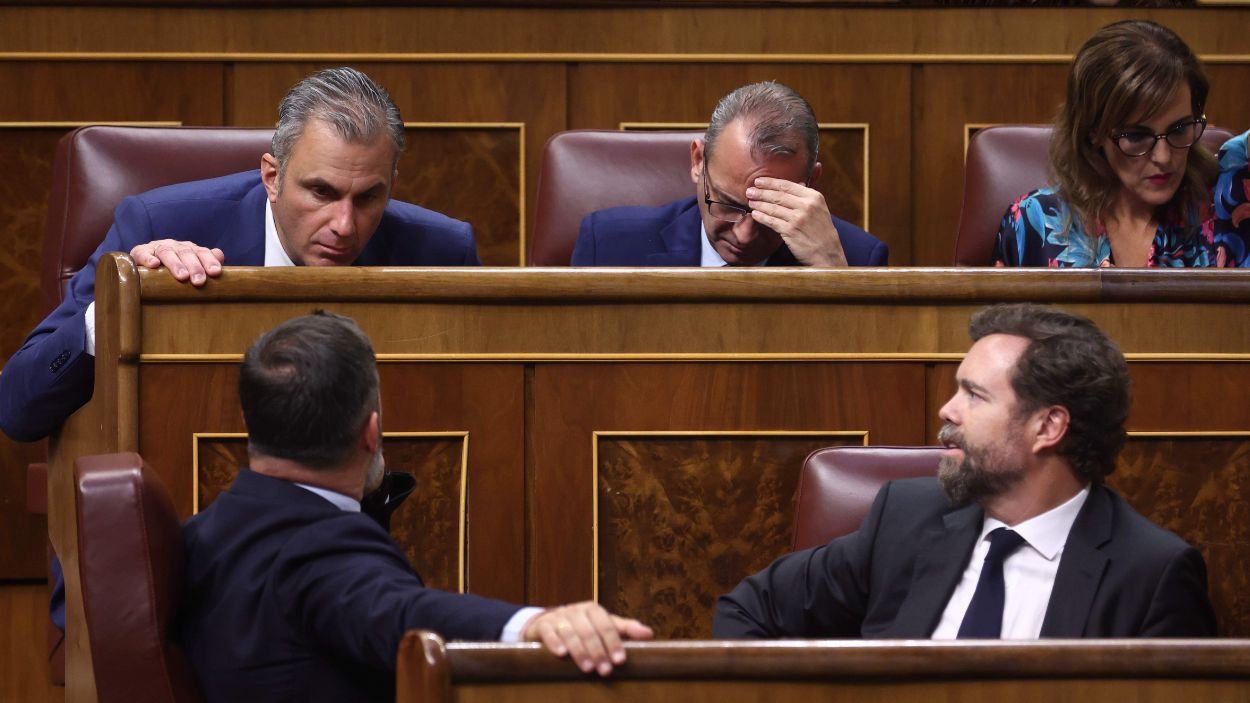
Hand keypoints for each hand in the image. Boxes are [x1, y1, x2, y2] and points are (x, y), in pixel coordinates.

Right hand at [129, 239, 224, 286]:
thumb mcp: (190, 264)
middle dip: (194, 267)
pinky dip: (148, 258)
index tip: (216, 272)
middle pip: (186, 253)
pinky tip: (154, 265)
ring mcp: (157, 247)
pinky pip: (142, 253)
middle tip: (199, 281)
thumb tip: (220, 255)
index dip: (209, 261)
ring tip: (182, 276)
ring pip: (167, 253)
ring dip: (175, 264)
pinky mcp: (139, 252)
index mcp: (189, 249)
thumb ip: (205, 261)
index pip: (202, 252)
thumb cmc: (173, 267)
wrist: (144, 261)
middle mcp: (174, 246)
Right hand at [521, 601, 652, 676]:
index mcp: (594, 610)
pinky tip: (561, 654)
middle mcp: (576, 611)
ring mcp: (559, 616)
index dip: (614, 642)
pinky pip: (548, 631)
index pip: (607, 625)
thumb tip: (649, 634)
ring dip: (579, 651)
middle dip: (598, 651)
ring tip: (587, 668)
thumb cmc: (583, 627)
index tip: (620, 660)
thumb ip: (625, 630)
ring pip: (570, 632)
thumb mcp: (604, 626)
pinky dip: (555, 642)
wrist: (549, 622)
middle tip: (605, 671)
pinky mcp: (543, 625)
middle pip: (589, 630)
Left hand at [747, 177, 847, 266]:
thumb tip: (799, 181)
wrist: (827, 251)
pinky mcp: (791, 231)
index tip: (759, 181)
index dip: (771, 182)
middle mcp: (806, 205)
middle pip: (778, 195)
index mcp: (813, 196)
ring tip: (750, 201)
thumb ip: (808, 195)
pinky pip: (772, 221)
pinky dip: (762, 217)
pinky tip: (754, 214)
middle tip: (749, 191)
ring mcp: (798, 218)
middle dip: (761, 192)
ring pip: (773, 208)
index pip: (788, 185)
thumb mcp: (820, 208)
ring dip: (759, 204)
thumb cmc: (821, 230)